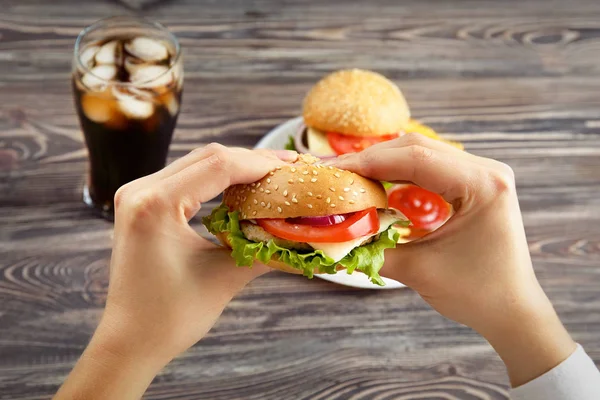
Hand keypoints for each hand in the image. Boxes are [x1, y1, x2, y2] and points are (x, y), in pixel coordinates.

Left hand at [54, 144, 296, 399]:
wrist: (130, 341)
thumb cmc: (170, 317)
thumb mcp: (224, 278)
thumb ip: (265, 250)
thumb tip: (303, 236)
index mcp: (155, 205)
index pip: (218, 166)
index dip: (261, 164)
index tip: (293, 166)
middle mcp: (140, 191)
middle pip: (208, 157)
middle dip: (252, 160)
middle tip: (289, 165)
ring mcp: (136, 195)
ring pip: (197, 163)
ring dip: (235, 166)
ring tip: (271, 173)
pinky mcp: (141, 203)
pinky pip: (185, 178)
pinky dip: (216, 179)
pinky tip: (241, 185)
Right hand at [330, 134, 575, 386]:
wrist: (511, 310)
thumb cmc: (475, 294)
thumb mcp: (418, 270)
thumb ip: (372, 249)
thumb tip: (330, 237)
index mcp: (483, 186)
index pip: (416, 158)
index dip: (369, 161)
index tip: (335, 168)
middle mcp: (487, 171)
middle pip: (417, 148)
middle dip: (372, 159)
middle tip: (335, 170)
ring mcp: (482, 174)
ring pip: (421, 153)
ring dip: (384, 163)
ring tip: (350, 175)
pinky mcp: (473, 183)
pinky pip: (429, 167)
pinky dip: (399, 173)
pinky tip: (376, 183)